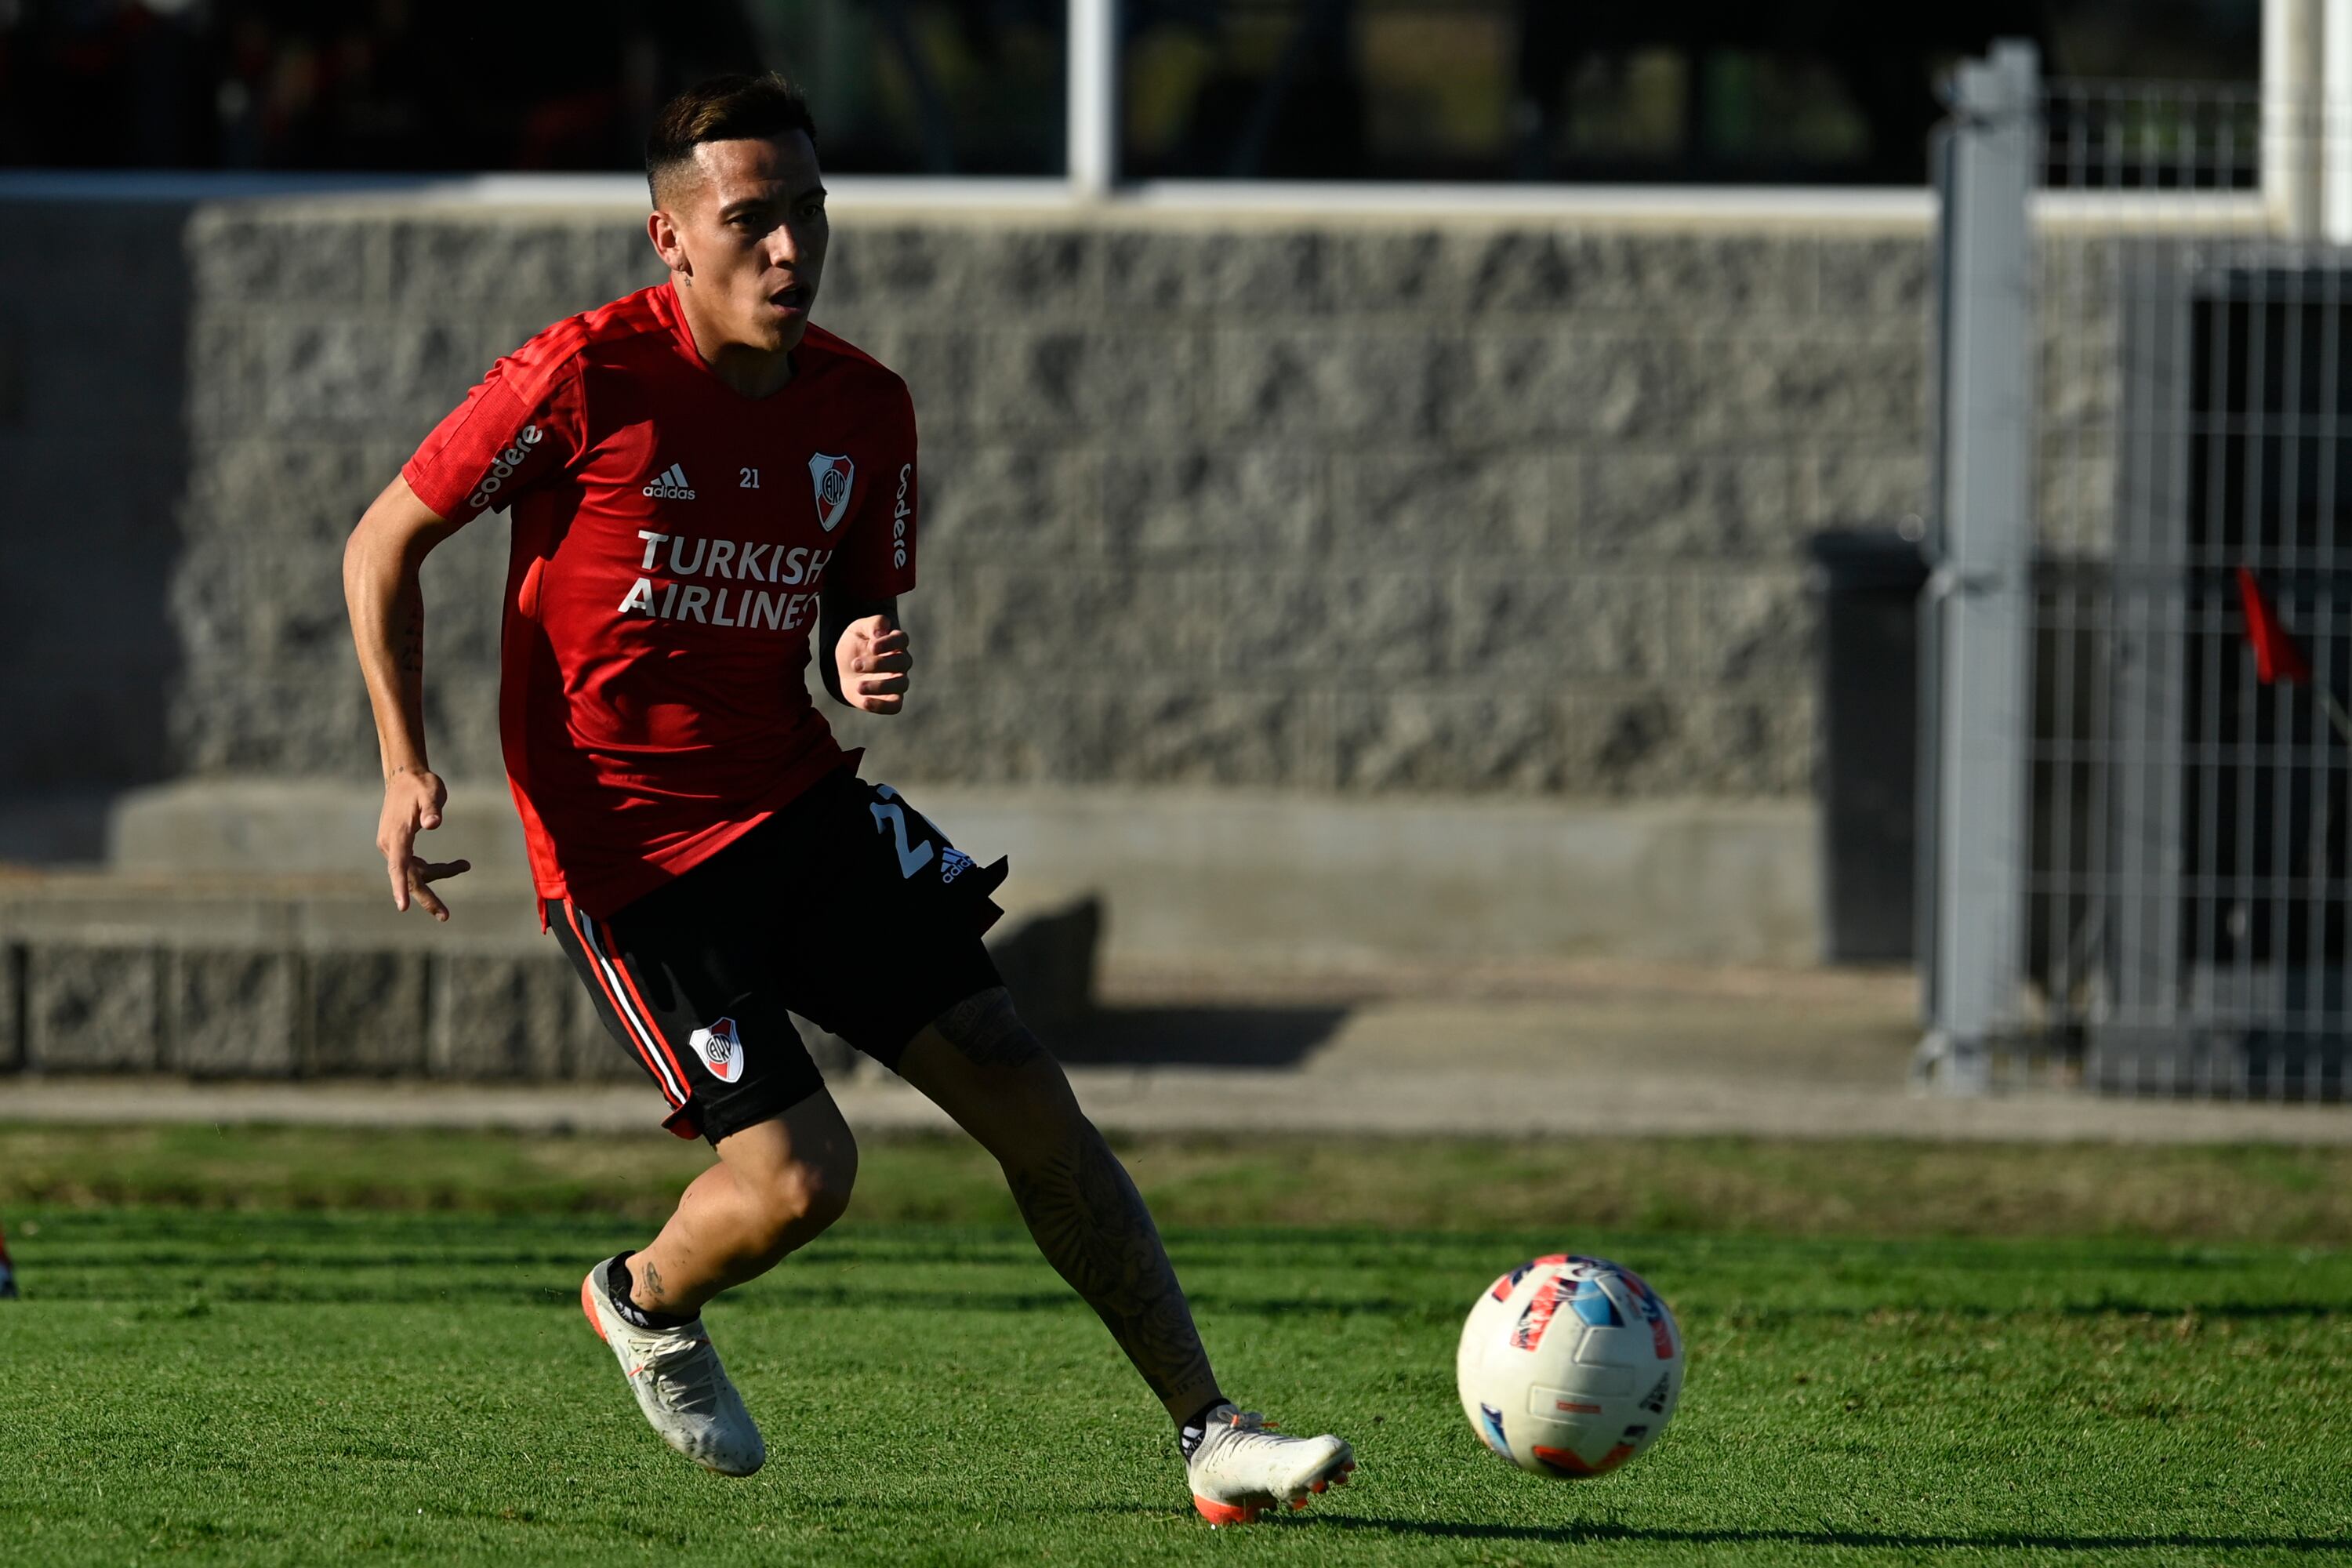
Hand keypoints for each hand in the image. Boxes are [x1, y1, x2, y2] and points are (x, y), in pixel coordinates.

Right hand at [376, 767, 470, 919]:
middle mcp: (390, 845)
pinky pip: (417, 866)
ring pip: (415, 873)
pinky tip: (458, 866)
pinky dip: (436, 869)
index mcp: (397, 835)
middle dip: (427, 898)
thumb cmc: (420, 784)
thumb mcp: (431, 792)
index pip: (398, 866)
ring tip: (465, 865)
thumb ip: (432, 808)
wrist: (405, 776)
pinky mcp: (400, 847)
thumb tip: (433, 824)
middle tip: (446, 916)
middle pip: (408, 878)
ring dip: (440, 874)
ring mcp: (393, 847)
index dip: (400, 887)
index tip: (402, 906)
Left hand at [836, 615, 912, 714]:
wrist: (845, 667)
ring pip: (902, 685)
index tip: (871, 647)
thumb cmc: (856, 645)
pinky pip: (895, 706)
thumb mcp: (858, 629)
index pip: (901, 639)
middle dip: (878, 664)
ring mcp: (898, 681)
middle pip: (902, 662)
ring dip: (880, 686)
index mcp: (895, 642)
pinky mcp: (890, 699)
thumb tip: (881, 632)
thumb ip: (872, 624)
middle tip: (855, 664)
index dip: (889, 643)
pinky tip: (865, 701)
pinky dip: (883, 706)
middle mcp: (901, 662)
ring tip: (859, 686)